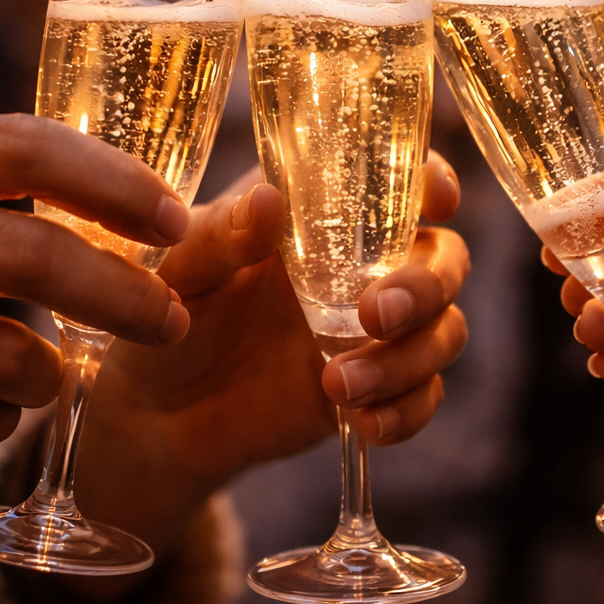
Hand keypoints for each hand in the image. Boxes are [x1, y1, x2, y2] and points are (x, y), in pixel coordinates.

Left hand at [73, 153, 469, 569]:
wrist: (158, 411)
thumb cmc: (170, 312)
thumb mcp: (180, 270)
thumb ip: (222, 236)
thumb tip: (267, 201)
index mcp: (325, 214)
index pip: (402, 182)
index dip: (433, 183)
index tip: (434, 199)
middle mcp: (366, 265)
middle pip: (445, 259)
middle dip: (426, 286)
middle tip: (374, 314)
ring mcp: (378, 331)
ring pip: (444, 332)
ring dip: (408, 360)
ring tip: (338, 385)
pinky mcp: (377, 389)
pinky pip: (424, 398)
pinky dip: (406, 411)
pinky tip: (362, 422)